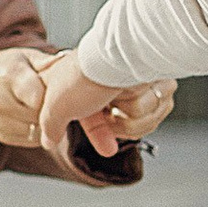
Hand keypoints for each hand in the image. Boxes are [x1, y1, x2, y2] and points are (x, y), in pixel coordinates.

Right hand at [0, 44, 56, 144]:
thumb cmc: (2, 67)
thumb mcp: (23, 57)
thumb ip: (46, 62)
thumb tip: (69, 61)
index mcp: (10, 76)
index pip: (41, 97)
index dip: (56, 96)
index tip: (62, 92)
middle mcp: (1, 101)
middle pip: (41, 116)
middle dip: (54, 111)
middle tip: (61, 103)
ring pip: (38, 132)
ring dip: (48, 124)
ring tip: (49, 111)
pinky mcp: (1, 135)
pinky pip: (30, 140)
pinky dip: (39, 132)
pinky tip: (39, 120)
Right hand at [36, 54, 174, 169]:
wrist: (116, 57)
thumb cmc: (85, 77)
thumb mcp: (56, 106)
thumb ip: (51, 125)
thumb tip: (47, 140)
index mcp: (90, 89)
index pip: (98, 124)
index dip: (101, 135)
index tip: (108, 148)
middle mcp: (115, 85)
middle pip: (124, 126)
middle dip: (121, 121)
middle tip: (113, 103)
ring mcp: (139, 84)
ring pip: (142, 120)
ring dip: (133, 110)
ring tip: (123, 91)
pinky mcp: (160, 84)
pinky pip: (158, 111)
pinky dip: (149, 105)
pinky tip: (141, 90)